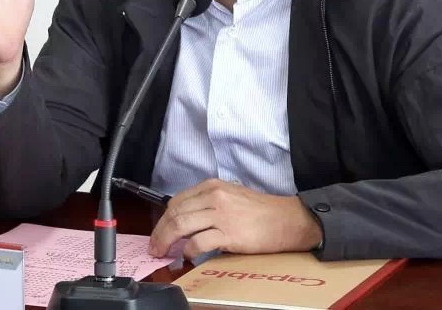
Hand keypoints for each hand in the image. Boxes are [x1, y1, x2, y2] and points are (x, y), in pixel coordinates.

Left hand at [148, 179, 321, 258]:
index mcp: (212, 186)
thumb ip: (208, 203)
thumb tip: (186, 220)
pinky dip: (188, 251)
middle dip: (160, 232)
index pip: (177, 201)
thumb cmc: (260, 211)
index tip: (159, 231)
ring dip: (167, 242)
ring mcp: (220, 214)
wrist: (286, 220)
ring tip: (164, 252)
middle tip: (155, 247)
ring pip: (181, 226)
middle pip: (175, 213)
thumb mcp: (231, 195)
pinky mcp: (228, 233)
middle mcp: (214, 196)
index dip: (163, 219)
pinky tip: (188, 256)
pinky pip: (198, 242)